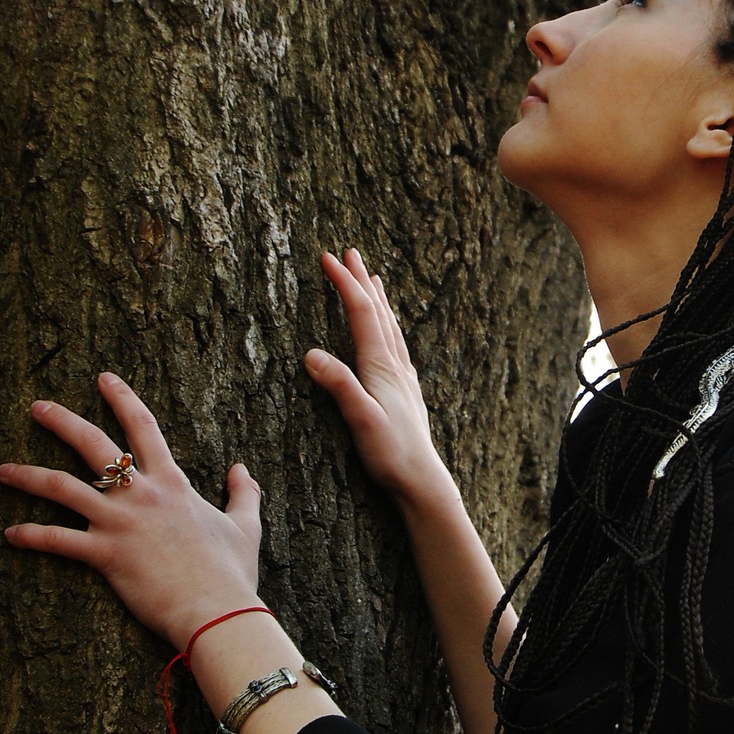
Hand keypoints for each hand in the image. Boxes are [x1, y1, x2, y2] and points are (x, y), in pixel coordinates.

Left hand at [0, 372, 263, 650]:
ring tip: (3, 470)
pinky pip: (58, 540)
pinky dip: (31, 535)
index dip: (122, 398)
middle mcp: (141, 495)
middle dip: (61, 422)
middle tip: (36, 408)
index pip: (144, 427)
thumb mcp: (245, 526)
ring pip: (63, 487)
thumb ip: (243, 493)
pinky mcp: (105, 555)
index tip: (103, 378)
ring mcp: (120, 523)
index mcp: (172, 483)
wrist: (218, 610)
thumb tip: (242, 470)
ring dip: (29, 476)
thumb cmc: (231, 571)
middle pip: (94, 445)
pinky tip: (10, 533)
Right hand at [305, 249, 445, 504]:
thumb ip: (338, 385)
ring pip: (390, 327)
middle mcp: (395, 365)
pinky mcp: (405, 392)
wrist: (422, 480)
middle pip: (377, 312)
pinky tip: (390, 335)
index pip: (360, 313)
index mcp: (381, 366)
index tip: (327, 258)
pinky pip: (396, 346)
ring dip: (378, 300)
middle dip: (361, 280)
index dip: (344, 283)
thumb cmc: (390, 453)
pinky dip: (388, 327)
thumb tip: (311, 354)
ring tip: (374, 280)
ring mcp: (403, 377)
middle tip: (349, 252)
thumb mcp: (360, 419)